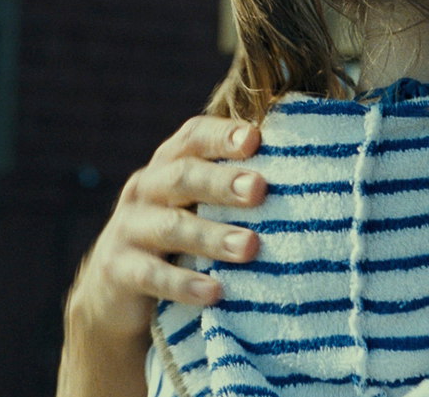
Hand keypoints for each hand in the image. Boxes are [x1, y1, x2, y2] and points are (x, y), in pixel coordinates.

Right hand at [64, 116, 264, 342]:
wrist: (115, 292)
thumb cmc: (181, 239)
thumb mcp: (199, 207)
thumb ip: (236, 191)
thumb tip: (313, 179)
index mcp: (170, 165)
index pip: (193, 137)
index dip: (221, 135)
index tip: (255, 139)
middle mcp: (146, 189)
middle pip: (182, 177)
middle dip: (222, 182)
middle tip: (259, 190)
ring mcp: (128, 228)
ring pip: (171, 228)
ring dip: (212, 237)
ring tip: (250, 247)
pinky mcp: (117, 270)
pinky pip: (151, 275)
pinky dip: (183, 284)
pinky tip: (215, 291)